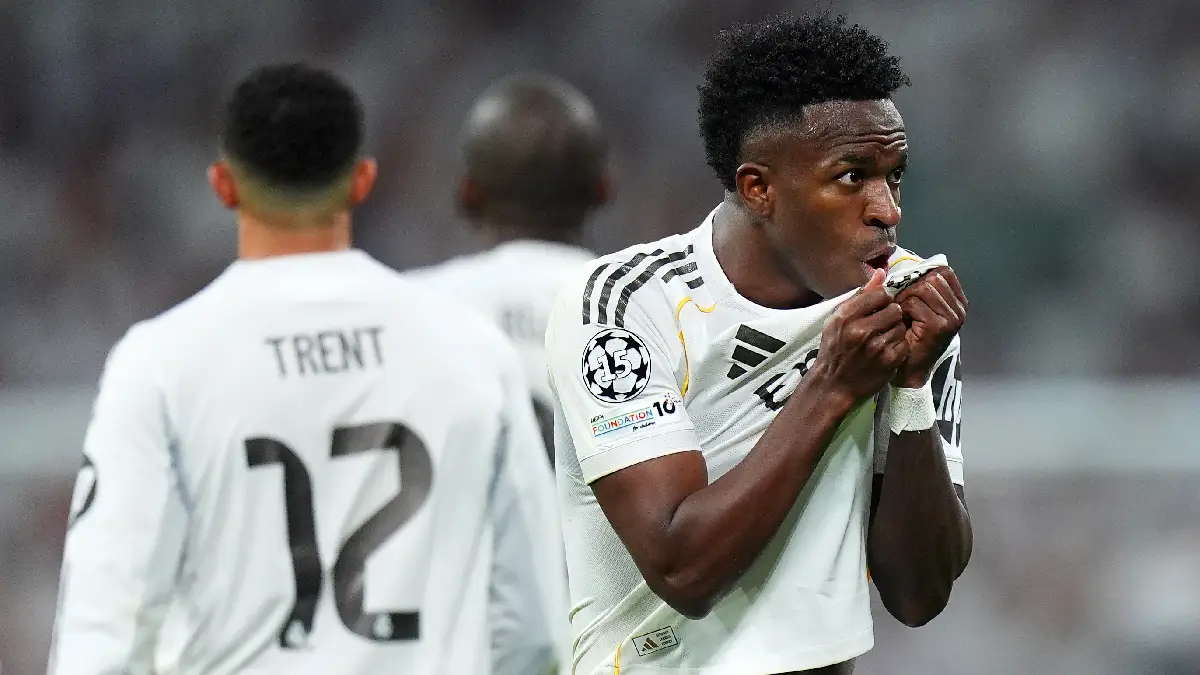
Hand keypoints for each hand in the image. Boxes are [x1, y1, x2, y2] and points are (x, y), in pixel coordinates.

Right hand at [812, 269, 909, 405]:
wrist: (833, 385)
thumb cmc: (834, 349)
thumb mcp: (837, 320)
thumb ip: (860, 296)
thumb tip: (881, 272)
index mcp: (845, 317)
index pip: (879, 294)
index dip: (882, 300)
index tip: (877, 309)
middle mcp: (861, 330)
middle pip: (894, 309)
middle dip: (890, 315)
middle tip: (882, 324)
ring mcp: (876, 347)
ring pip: (900, 326)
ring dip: (895, 331)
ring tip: (882, 338)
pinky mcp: (889, 361)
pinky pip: (904, 342)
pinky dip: (898, 346)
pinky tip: (886, 351)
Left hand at [892, 267, 967, 386]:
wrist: (908, 371)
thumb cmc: (909, 338)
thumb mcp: (919, 309)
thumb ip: (920, 288)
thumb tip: (908, 265)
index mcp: (958, 302)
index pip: (943, 271)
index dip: (922, 275)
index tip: (908, 289)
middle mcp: (960, 309)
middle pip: (932, 277)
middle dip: (911, 287)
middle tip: (901, 304)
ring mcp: (952, 318)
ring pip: (922, 288)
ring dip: (904, 298)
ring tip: (900, 314)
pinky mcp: (939, 326)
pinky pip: (913, 302)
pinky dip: (901, 309)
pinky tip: (900, 323)